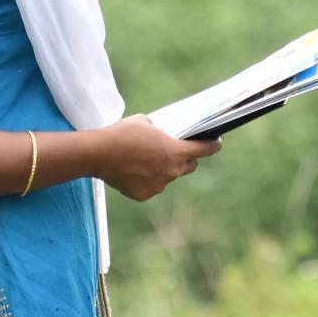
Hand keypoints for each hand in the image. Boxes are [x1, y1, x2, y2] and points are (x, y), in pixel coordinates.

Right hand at [99, 114, 220, 201]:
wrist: (100, 154)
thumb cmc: (123, 134)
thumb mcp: (145, 122)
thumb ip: (159, 129)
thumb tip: (159, 132)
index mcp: (176, 151)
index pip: (203, 150)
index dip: (212, 146)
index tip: (217, 143)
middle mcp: (172, 171)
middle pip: (188, 166)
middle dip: (185, 159)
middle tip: (175, 151)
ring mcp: (159, 185)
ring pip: (167, 177)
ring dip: (162, 170)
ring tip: (144, 160)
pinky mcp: (145, 195)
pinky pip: (152, 186)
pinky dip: (147, 180)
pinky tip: (133, 171)